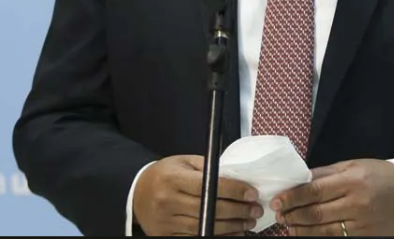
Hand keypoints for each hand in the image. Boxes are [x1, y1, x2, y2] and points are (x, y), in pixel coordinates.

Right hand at [133, 155, 262, 235]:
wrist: (137, 192)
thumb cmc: (166, 174)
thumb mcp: (184, 162)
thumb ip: (208, 167)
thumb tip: (237, 177)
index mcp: (173, 178)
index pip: (208, 185)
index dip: (232, 190)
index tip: (251, 193)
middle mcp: (167, 201)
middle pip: (208, 209)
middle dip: (237, 211)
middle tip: (256, 210)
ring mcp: (165, 221)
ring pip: (204, 226)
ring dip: (231, 226)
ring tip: (249, 222)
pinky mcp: (164, 235)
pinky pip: (195, 238)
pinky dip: (217, 237)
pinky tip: (233, 233)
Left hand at [271, 159, 393, 235]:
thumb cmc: (379, 176)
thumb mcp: (354, 166)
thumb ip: (327, 173)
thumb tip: (299, 179)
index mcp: (352, 181)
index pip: (315, 190)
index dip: (293, 196)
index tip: (277, 199)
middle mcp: (356, 204)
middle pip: (315, 213)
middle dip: (292, 214)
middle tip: (278, 213)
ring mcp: (361, 224)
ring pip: (322, 231)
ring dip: (300, 229)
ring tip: (288, 225)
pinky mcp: (365, 237)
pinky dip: (317, 238)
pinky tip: (305, 234)